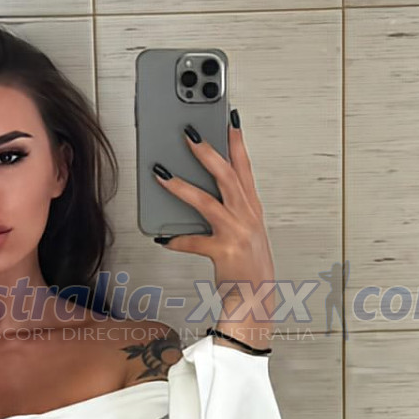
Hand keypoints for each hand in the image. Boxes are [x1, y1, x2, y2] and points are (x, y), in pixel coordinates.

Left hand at [152, 115, 275, 343]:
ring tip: (161, 174)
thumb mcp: (245, 231)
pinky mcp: (225, 252)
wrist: (257, 299)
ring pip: (207, 202)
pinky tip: (163, 237)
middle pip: (227, 175)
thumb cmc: (249, 266)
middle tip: (189, 133)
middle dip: (207, 151)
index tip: (229, 119)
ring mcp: (237, 233)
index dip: (237, 142)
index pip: (245, 167)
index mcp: (252, 208)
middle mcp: (247, 216)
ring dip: (181, 186)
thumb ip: (229, 210)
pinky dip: (177, 240)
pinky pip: (194, 242)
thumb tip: (199, 191)